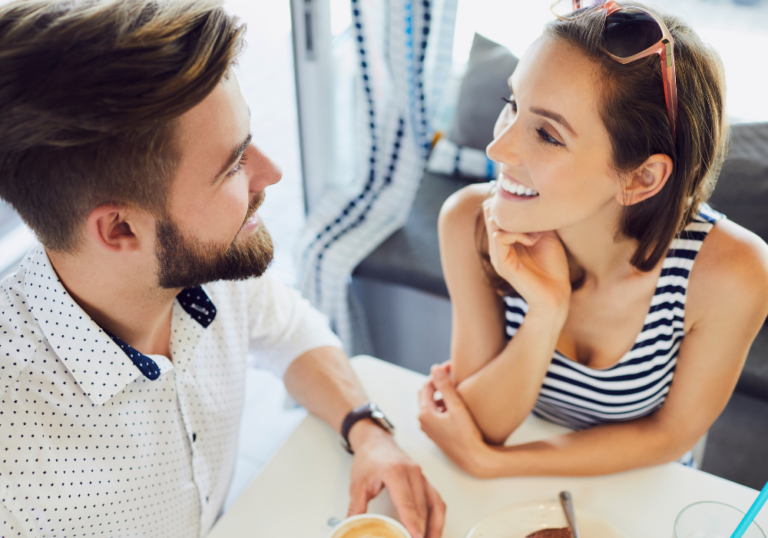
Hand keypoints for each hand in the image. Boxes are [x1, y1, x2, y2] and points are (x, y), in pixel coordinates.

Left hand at [347, 424, 445, 537]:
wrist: (376, 442)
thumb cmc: (369, 460)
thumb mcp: (358, 484)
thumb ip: (356, 508)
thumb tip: (351, 526)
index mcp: (395, 472)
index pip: (406, 501)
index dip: (412, 522)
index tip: (416, 537)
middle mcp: (412, 473)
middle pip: (422, 507)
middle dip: (422, 529)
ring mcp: (421, 476)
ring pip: (435, 504)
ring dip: (435, 526)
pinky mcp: (425, 481)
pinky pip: (437, 500)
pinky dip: (438, 517)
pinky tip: (433, 530)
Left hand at [418, 364, 495, 478]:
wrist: (473, 459)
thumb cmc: (466, 435)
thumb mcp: (456, 407)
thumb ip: (445, 387)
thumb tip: (435, 368)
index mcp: (424, 414)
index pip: (427, 385)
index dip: (439, 374)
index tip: (452, 366)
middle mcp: (423, 421)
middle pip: (427, 393)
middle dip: (438, 382)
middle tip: (453, 373)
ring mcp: (429, 428)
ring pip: (432, 403)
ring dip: (441, 393)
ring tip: (457, 386)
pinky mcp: (437, 433)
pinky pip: (436, 413)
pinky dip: (443, 404)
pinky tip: (457, 403)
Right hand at [483, 199, 570, 313]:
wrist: (558, 295)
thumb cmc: (554, 267)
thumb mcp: (546, 234)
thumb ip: (535, 219)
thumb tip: (530, 199)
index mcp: (507, 240)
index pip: (496, 212)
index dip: (511, 203)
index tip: (532, 206)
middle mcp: (498, 247)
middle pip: (491, 214)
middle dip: (512, 209)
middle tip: (533, 215)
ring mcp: (498, 256)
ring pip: (494, 224)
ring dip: (516, 222)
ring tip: (535, 231)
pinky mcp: (502, 265)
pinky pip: (499, 238)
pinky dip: (516, 234)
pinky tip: (532, 240)